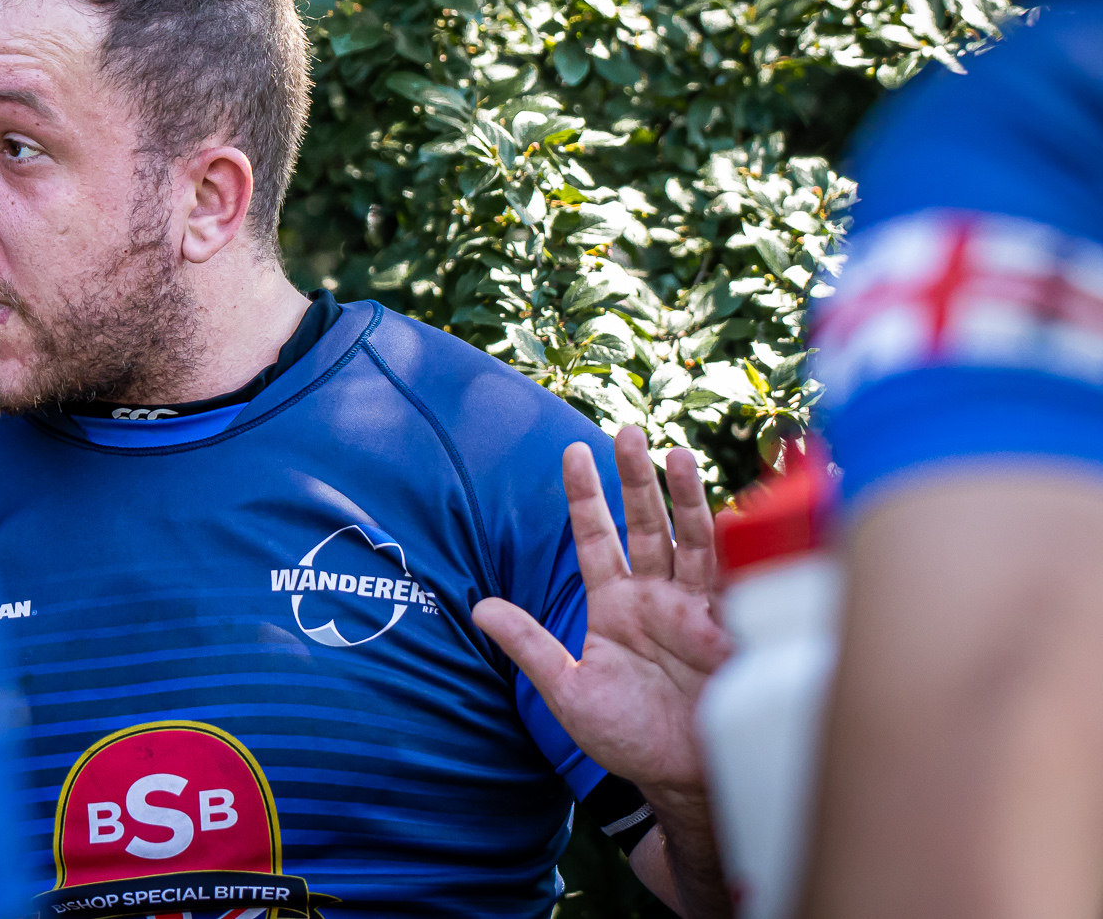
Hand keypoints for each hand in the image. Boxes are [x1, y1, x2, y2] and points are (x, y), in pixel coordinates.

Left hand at [473, 425, 732, 795]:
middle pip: (647, 525)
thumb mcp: (569, 693)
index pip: (596, 538)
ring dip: (685, 498)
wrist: (686, 784)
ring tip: (676, 454)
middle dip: (637, 479)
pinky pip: (735, 581)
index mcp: (615, 605)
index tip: (572, 452)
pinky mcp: (734, 632)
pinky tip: (733, 513)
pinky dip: (735, 547)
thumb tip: (478, 608)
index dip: (585, 496)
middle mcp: (658, 597)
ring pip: (692, 540)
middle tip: (626, 431)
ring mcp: (698, 610)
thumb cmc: (628, 739)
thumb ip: (530, 647)